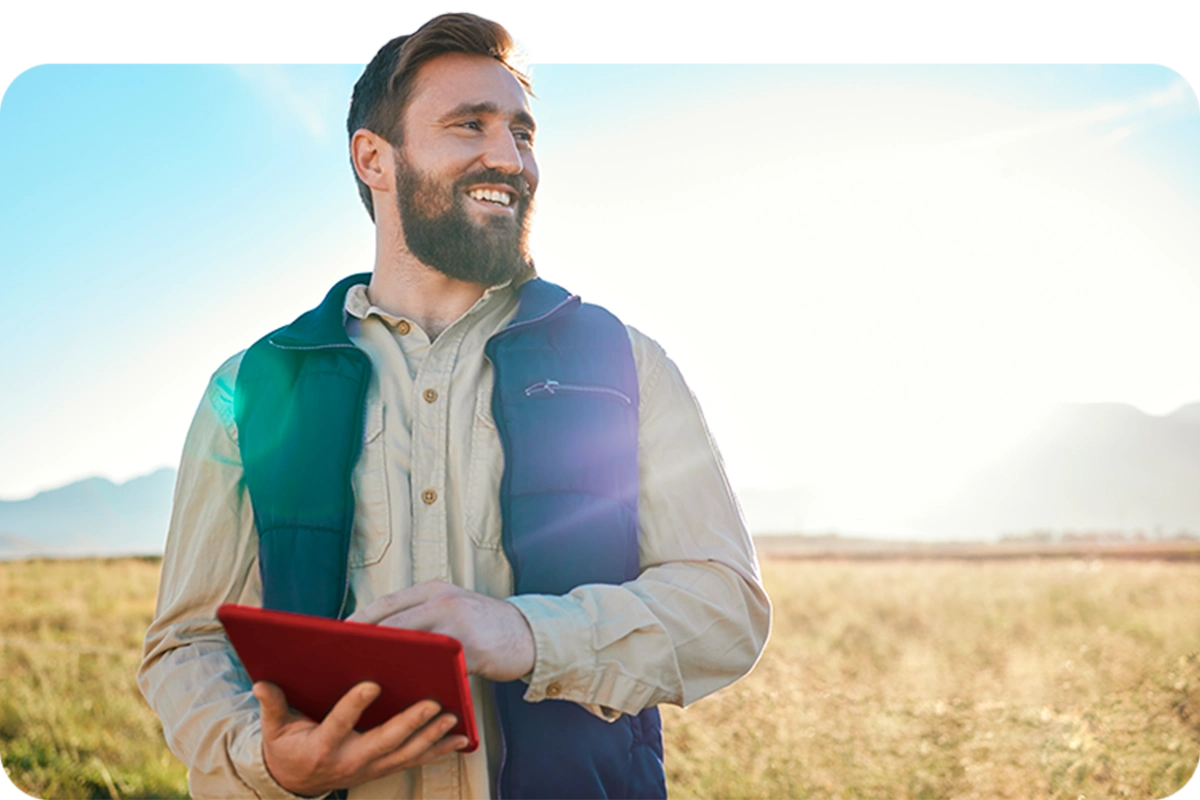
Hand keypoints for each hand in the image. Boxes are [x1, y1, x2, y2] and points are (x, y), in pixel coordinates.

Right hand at [253, 680, 468, 796]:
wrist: (294, 783)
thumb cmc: (286, 747)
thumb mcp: (275, 728)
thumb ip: (273, 705)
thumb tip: (261, 682)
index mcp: (321, 746)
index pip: (339, 724)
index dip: (354, 706)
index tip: (371, 683)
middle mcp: (349, 760)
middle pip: (383, 741)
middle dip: (410, 723)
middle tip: (433, 703)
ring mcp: (369, 768)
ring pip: (405, 754)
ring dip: (431, 737)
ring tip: (453, 717)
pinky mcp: (383, 769)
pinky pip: (414, 760)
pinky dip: (438, 750)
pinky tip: (461, 738)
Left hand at [347, 581, 535, 681]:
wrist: (529, 633)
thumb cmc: (482, 626)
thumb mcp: (451, 608)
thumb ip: (421, 616)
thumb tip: (378, 638)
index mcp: (434, 590)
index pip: (386, 603)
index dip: (358, 621)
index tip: (334, 638)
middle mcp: (444, 601)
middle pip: (394, 623)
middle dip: (366, 643)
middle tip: (341, 662)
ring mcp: (459, 623)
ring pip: (414, 645)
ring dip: (389, 663)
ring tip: (367, 680)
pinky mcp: (474, 648)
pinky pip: (441, 668)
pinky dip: (422, 681)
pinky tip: (407, 695)